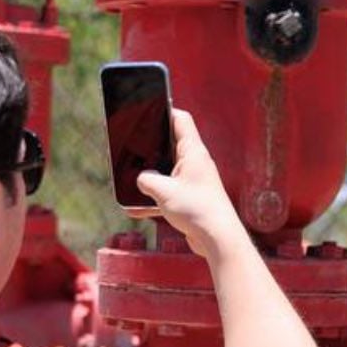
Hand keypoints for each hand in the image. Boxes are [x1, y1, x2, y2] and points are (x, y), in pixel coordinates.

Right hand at [132, 109, 246, 261]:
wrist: (218, 240)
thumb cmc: (198, 210)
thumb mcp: (163, 191)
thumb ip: (146, 179)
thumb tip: (140, 180)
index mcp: (193, 151)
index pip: (180, 119)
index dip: (165, 110)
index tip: (149, 106)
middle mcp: (195, 163)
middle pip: (169, 144)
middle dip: (150, 145)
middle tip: (132, 143)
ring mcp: (193, 182)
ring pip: (166, 171)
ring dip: (149, 175)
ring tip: (129, 177)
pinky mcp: (190, 200)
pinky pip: (167, 194)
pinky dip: (152, 199)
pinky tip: (134, 209)